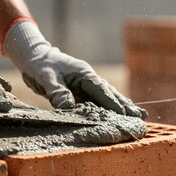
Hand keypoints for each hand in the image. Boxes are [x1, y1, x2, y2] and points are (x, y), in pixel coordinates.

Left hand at [3, 20, 146, 118]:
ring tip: (139, 115)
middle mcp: (88, 79)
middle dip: (125, 105)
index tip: (125, 114)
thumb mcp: (46, 78)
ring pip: (106, 97)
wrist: (34, 57)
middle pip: (110, 93)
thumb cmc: (39, 66)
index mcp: (83, 74)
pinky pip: (97, 101)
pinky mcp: (80, 91)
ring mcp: (85, 85)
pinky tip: (118, 113)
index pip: (101, 90)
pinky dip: (109, 107)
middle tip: (141, 117)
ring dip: (121, 106)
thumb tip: (68, 108)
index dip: (113, 102)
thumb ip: (57, 92)